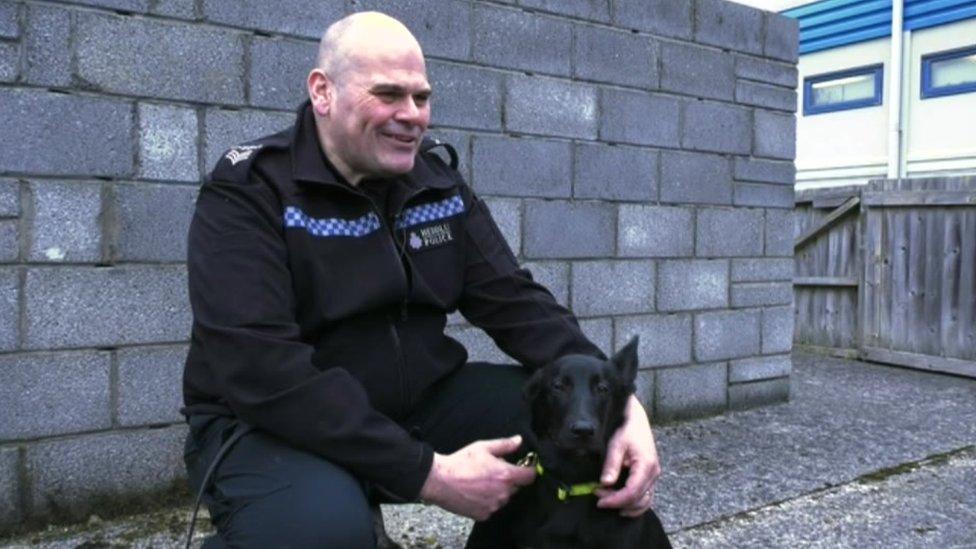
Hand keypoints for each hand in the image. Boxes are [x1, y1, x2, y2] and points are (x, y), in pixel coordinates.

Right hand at [419, 435, 535, 520]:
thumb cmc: (461, 462)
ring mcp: (493, 506)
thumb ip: (504, 445)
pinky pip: (491, 507)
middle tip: (492, 471)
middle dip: (508, 479)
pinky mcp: (483, 515)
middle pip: (515, 487)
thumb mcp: (483, 447)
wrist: (440, 481)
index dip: (528, 470)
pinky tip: (475, 492)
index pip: (529, 476)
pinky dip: (487, 501)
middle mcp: (503, 493)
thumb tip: (519, 440)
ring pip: (503, 498)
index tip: (524, 467)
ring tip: (481, 482)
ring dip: (498, 491)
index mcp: (506, 475)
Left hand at [594, 395, 660, 516]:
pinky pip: (645, 496)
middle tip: (598, 497)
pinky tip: (619, 503)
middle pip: (638, 500)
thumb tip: (605, 483)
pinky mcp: (649, 476)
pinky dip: (633, 503)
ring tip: (606, 500)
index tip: (599, 501)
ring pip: (644, 501)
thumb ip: (612, 464)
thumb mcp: (616, 444)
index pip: (632, 492)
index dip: (615, 500)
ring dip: (626, 505)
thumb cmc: (626, 428)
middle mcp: (653, 473)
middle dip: (617, 503)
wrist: (635, 418)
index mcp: (646, 465)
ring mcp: (653, 476)